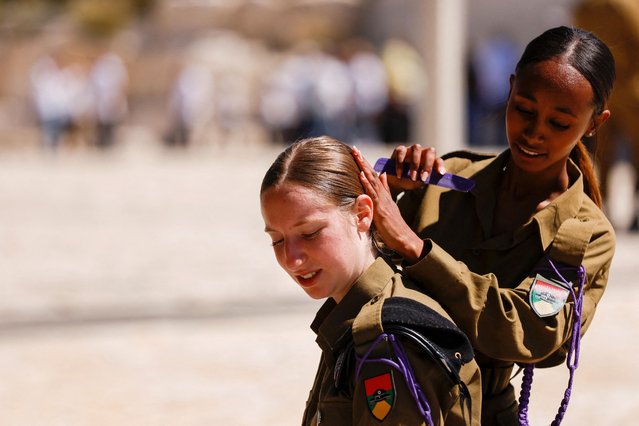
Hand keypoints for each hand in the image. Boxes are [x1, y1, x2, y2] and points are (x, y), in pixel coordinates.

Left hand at [352, 146, 424, 263]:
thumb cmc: (394, 226)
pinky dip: (367, 184)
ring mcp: (382, 201)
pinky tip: (362, 175)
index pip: (373, 176)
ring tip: (357, 156)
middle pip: (372, 174)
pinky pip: (373, 194)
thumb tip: (382, 175)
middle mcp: (383, 195)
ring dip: (363, 167)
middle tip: (354, 149)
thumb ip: (385, 190)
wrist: (404, 238)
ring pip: (372, 181)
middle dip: (362, 161)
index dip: (365, 165)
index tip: (357, 154)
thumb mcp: (389, 205)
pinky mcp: (380, 209)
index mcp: (383, 194)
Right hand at [386, 144, 446, 192]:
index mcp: (429, 160)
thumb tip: (424, 179)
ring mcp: (411, 150)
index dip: (440, 165)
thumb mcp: (418, 182)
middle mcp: (422, 152)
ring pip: (416, 148)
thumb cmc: (410, 180)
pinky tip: (399, 174)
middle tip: (423, 177)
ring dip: (415, 163)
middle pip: (429, 151)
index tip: (441, 173)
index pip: (438, 160)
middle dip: (427, 165)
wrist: (396, 182)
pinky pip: (401, 152)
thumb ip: (423, 180)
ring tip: (412, 177)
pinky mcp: (399, 150)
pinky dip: (400, 164)